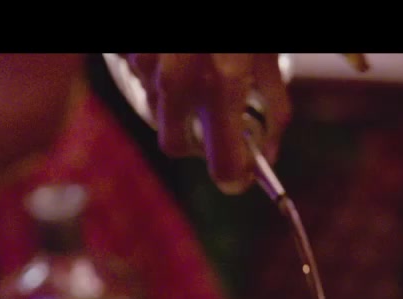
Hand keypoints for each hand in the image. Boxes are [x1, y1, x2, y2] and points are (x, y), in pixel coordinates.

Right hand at [126, 53, 290, 193]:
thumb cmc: (239, 18)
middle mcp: (178, 77)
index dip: (233, 176)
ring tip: (196, 74)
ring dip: (174, 105)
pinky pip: (140, 78)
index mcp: (223, 81)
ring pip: (154, 110)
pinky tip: (178, 55)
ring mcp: (148, 61)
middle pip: (174, 144)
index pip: (222, 161)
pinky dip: (157, 77)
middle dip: (194, 141)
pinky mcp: (129, 49)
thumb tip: (267, 155)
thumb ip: (273, 108)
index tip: (240, 175)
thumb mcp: (268, 55)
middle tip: (212, 124)